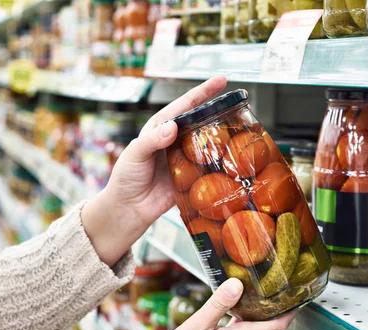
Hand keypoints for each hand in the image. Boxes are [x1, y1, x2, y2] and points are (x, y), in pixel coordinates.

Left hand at [82, 77, 227, 264]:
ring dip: (223, 137)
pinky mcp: (193, 178)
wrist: (129, 209)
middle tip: (237, 102)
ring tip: (241, 128)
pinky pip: (210, 168)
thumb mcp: (135, 154)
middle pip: (201, 121)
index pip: (185, 105)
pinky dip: (221, 164)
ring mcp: (187, 159)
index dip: (203, 92)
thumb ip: (152, 140)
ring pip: (209, 144)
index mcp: (161, 129)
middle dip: (218, 110)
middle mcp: (177, 141)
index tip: (220, 81)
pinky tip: (234, 159)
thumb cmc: (126, 178)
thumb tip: (172, 127)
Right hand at [151, 279, 296, 329]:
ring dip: (258, 307)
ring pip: (253, 324)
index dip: (291, 310)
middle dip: (276, 303)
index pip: (277, 326)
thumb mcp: (198, 327)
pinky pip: (240, 327)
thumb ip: (218, 305)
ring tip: (258, 285)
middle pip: (268, 322)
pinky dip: (242, 313)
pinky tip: (234, 301)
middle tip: (279, 281)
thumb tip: (237, 284)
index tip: (300, 294)